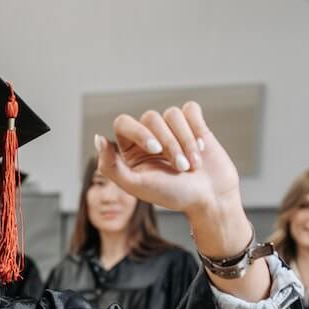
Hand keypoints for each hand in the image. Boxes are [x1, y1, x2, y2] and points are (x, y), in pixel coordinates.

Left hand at [98, 101, 267, 299]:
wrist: (210, 199)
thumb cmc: (173, 196)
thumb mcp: (137, 186)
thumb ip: (111, 167)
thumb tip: (98, 139)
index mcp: (130, 150)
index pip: (124, 123)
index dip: (139, 132)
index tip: (155, 150)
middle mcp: (149, 136)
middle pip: (151, 118)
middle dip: (169, 143)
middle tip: (180, 168)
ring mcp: (171, 129)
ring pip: (172, 114)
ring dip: (185, 141)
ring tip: (192, 166)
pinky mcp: (193, 124)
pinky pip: (190, 109)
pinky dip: (197, 129)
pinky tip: (201, 149)